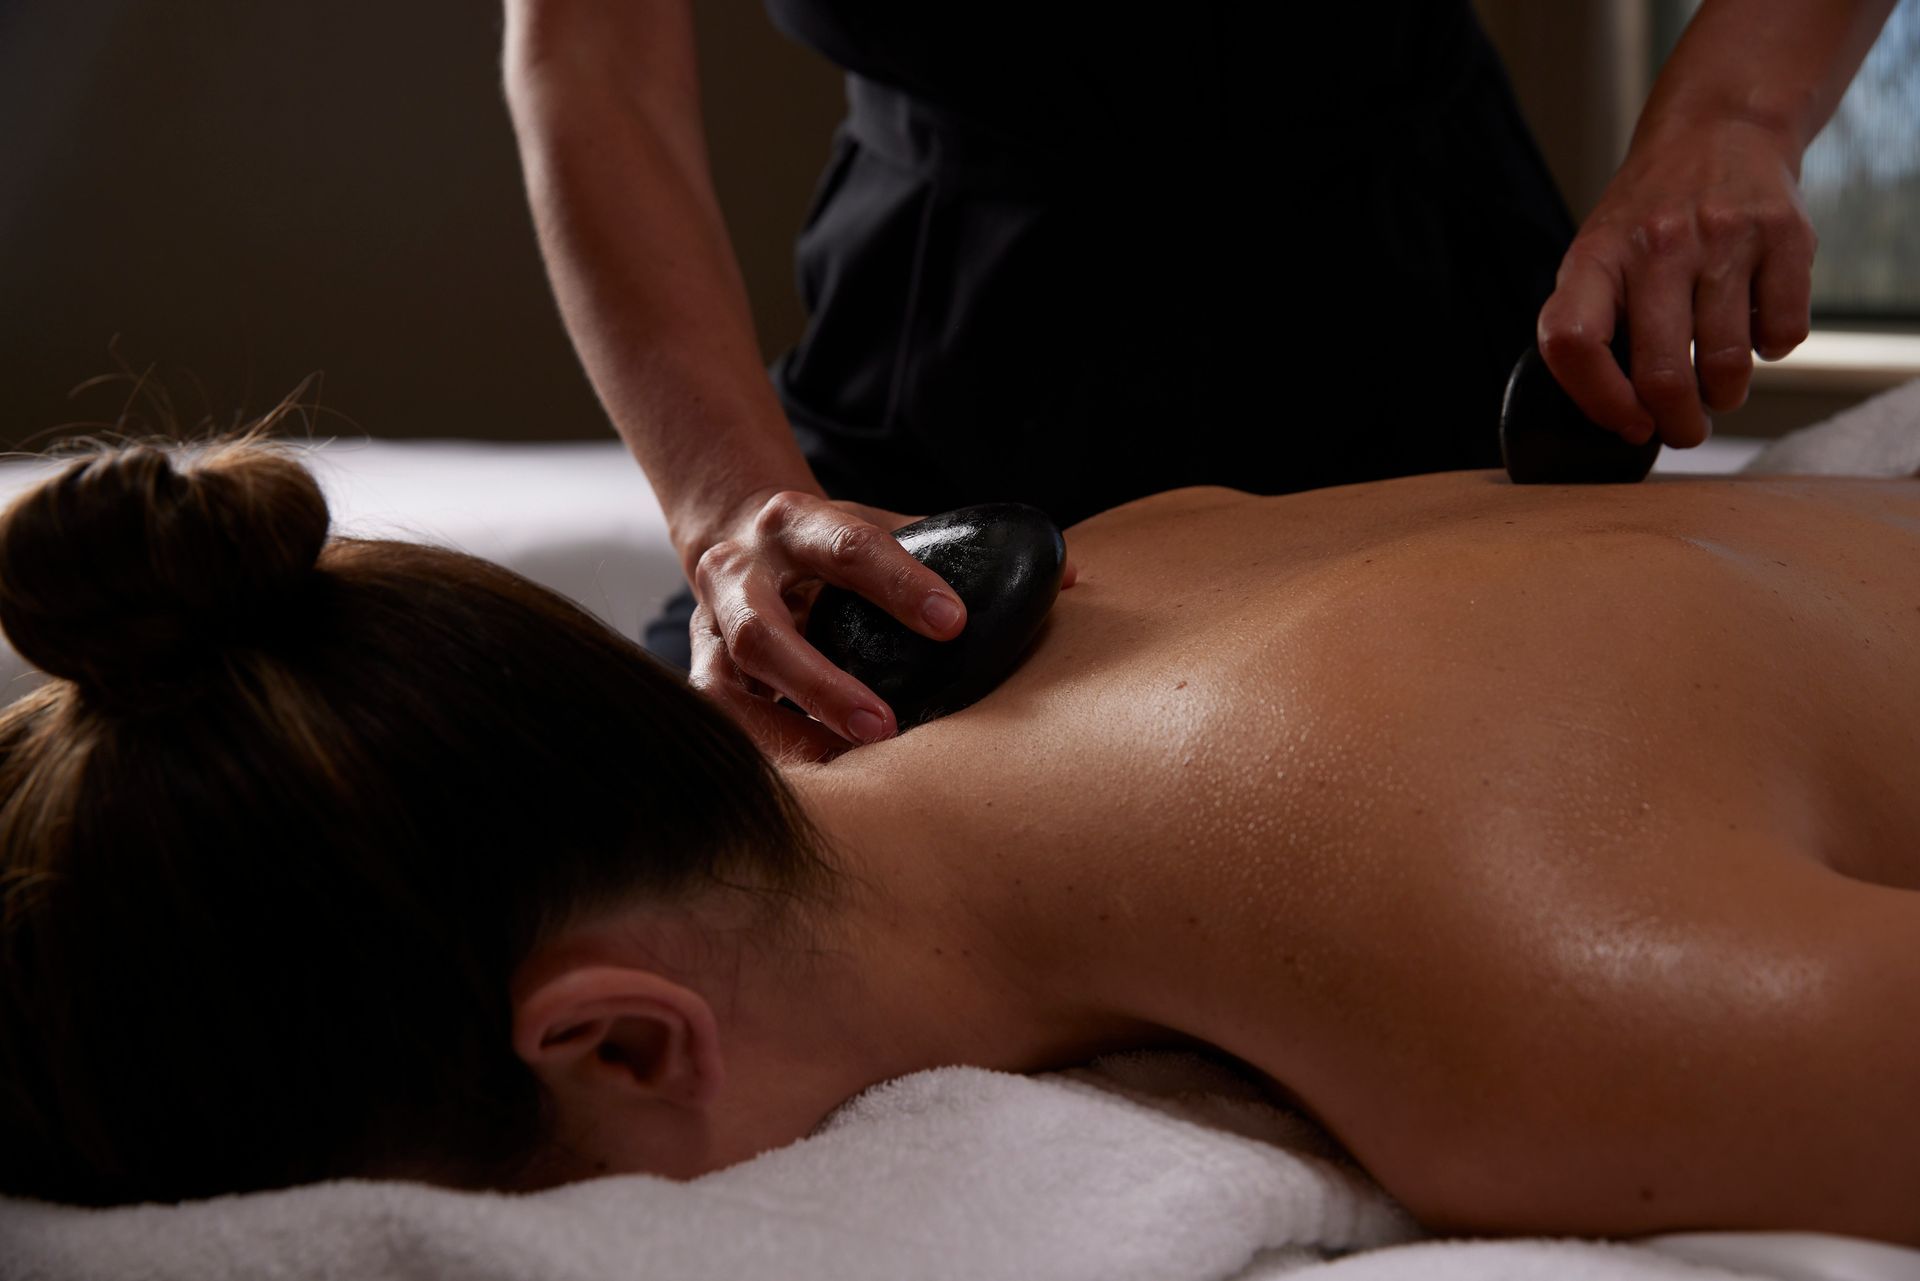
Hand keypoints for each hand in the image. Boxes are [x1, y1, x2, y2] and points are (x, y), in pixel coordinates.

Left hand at [1537, 116, 1815, 448]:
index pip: (1574, 343)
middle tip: (1685, 432)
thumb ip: (1594, 326)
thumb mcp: (1598, 257)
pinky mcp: (1784, 236)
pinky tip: (1755, 329)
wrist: (1720, 130)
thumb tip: (1620, 418)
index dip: (1599, 400)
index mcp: (1595, 256)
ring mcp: (1722, 237)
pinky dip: (1771, 350)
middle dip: (1678, 425)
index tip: (1628, 425)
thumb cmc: (1649, 219)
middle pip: (1661, 372)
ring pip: (1726, 364)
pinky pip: (1782, 334)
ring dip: (1725, 396)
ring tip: (1719, 388)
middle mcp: (1656, 244)